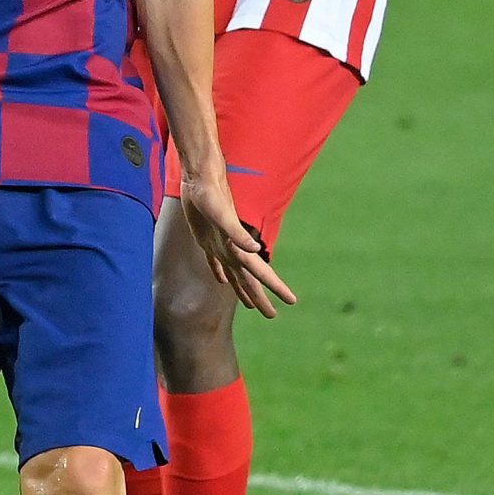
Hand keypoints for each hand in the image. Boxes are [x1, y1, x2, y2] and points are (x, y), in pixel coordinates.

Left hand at [178, 172, 296, 318]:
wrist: (201, 178)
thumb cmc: (210, 195)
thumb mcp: (221, 216)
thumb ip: (237, 233)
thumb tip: (256, 249)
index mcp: (239, 246)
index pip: (261, 273)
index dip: (276, 288)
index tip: (292, 301)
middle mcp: (232, 248)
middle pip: (249, 279)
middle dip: (260, 298)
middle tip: (272, 316)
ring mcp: (219, 245)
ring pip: (234, 274)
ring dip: (241, 289)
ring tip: (250, 305)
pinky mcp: (206, 239)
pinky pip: (214, 262)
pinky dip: (219, 273)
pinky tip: (222, 281)